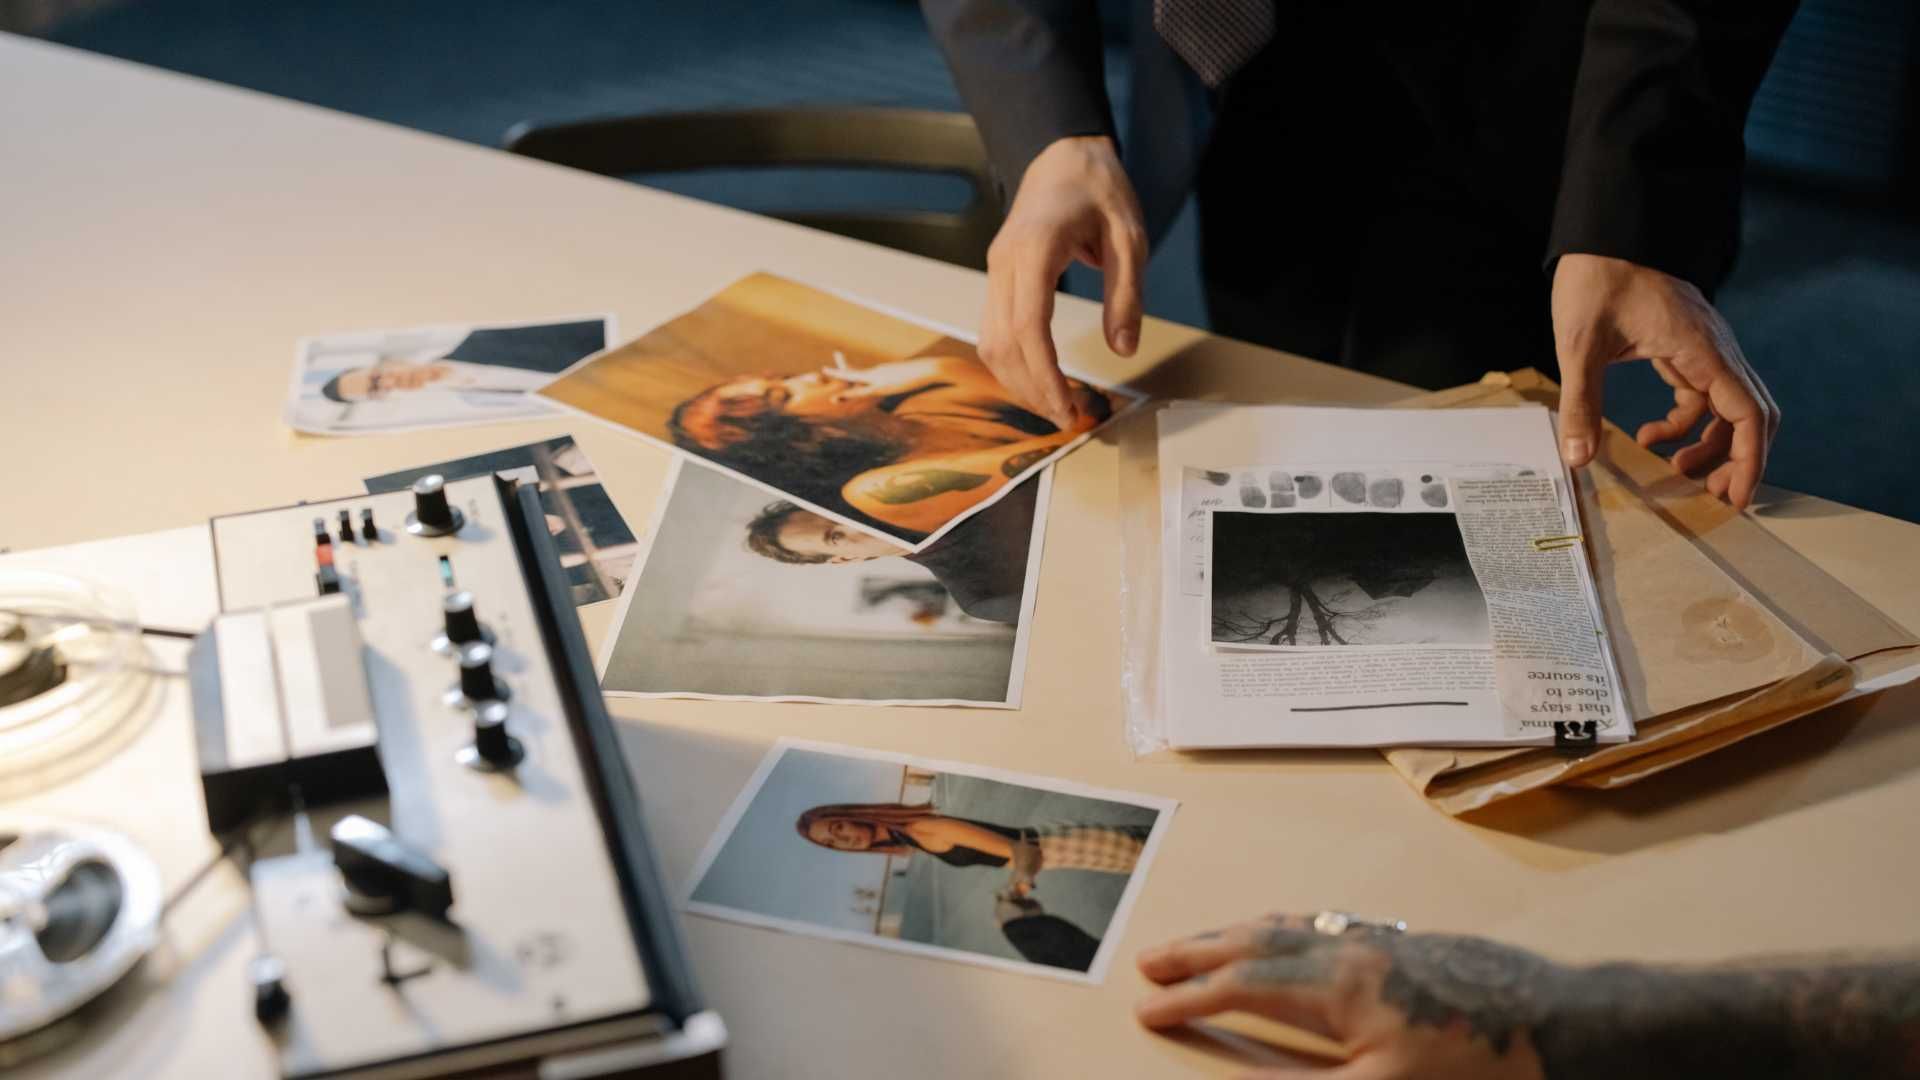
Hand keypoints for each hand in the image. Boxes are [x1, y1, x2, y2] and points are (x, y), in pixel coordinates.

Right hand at [981, 135, 1146, 428]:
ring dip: (1018, 382)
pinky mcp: (997, 279)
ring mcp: (995, 271)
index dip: (1044, 374)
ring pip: (990, 343)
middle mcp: (1004, 263)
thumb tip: (1123, 350)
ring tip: (1055, 406)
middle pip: (1002, 343)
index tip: (1067, 406)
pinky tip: (1039, 380)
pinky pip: (994, 331)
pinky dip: (1013, 363)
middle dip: (1031, 389)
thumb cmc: (1099, 189)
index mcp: (1036, 249)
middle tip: (1068, 419)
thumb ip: (1126, 293)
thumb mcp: (1130, 236)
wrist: (1062, 154)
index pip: (1029, 326)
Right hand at [1136, 914, 1549, 1079]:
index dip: (1190, 999)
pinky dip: (1285, 927)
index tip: (1147, 1008)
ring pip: (1289, 927)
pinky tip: (1291, 934)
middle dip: (1198, 952)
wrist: (1563, 1022)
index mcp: (1336, 987)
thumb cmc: (1476, 1065)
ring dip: (1236, 934)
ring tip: (1203, 943)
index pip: (1243, 986)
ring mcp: (1379, 941)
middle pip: (1255, 942)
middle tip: (1151, 959)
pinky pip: (1325, 924)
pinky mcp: (1407, 944)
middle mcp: (1349, 950)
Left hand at [1552, 254, 1779, 508]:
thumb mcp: (1580, 345)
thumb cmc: (1597, 279)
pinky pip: (1701, 392)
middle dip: (1737, 457)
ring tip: (1676, 469)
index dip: (1749, 459)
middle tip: (1712, 496)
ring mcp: (1703, 347)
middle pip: (1750, 413)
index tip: (1736, 496)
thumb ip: (1581, 403)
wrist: (1605, 233)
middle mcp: (1715, 349)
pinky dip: (1685, 420)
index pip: (1747, 413)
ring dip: (1710, 442)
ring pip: (1727, 405)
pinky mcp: (1685, 346)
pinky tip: (1650, 435)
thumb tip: (1578, 458)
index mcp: (1703, 350)